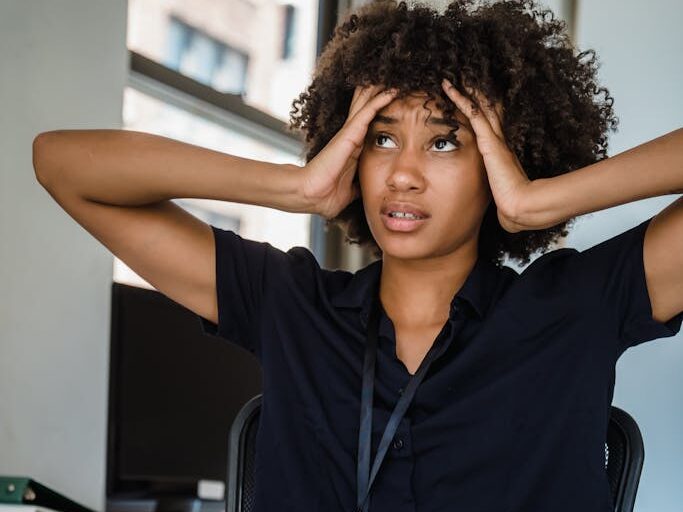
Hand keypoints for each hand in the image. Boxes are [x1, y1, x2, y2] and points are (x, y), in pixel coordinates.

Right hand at [302, 84, 397, 219]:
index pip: (367, 124)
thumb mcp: (350, 191)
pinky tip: (392, 90)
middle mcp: (350, 137)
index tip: (392, 100)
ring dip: (380, 90)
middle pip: (365, 107)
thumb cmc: (326, 195)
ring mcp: (349, 134)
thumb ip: (359, 186)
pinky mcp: (350, 134)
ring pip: (367, 104)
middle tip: (392, 77)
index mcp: (351, 149)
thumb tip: (369, 190)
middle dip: (377, 93)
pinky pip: (368, 112)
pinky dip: (380, 100)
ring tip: (394, 75)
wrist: (312, 196)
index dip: (378, 110)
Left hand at [441, 78, 531, 232]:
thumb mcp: (498, 195)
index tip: (471, 97)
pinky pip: (472, 112)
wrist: (521, 207)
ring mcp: (494, 139)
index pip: (489, 124)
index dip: (481, 109)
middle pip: (486, 108)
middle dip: (475, 92)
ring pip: (479, 105)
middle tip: (463, 74)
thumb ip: (494, 194)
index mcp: (500, 152)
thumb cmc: (512, 206)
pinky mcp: (488, 141)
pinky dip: (459, 98)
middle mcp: (498, 140)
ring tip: (453, 73)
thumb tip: (495, 209)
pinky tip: (448, 86)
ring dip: (466, 88)